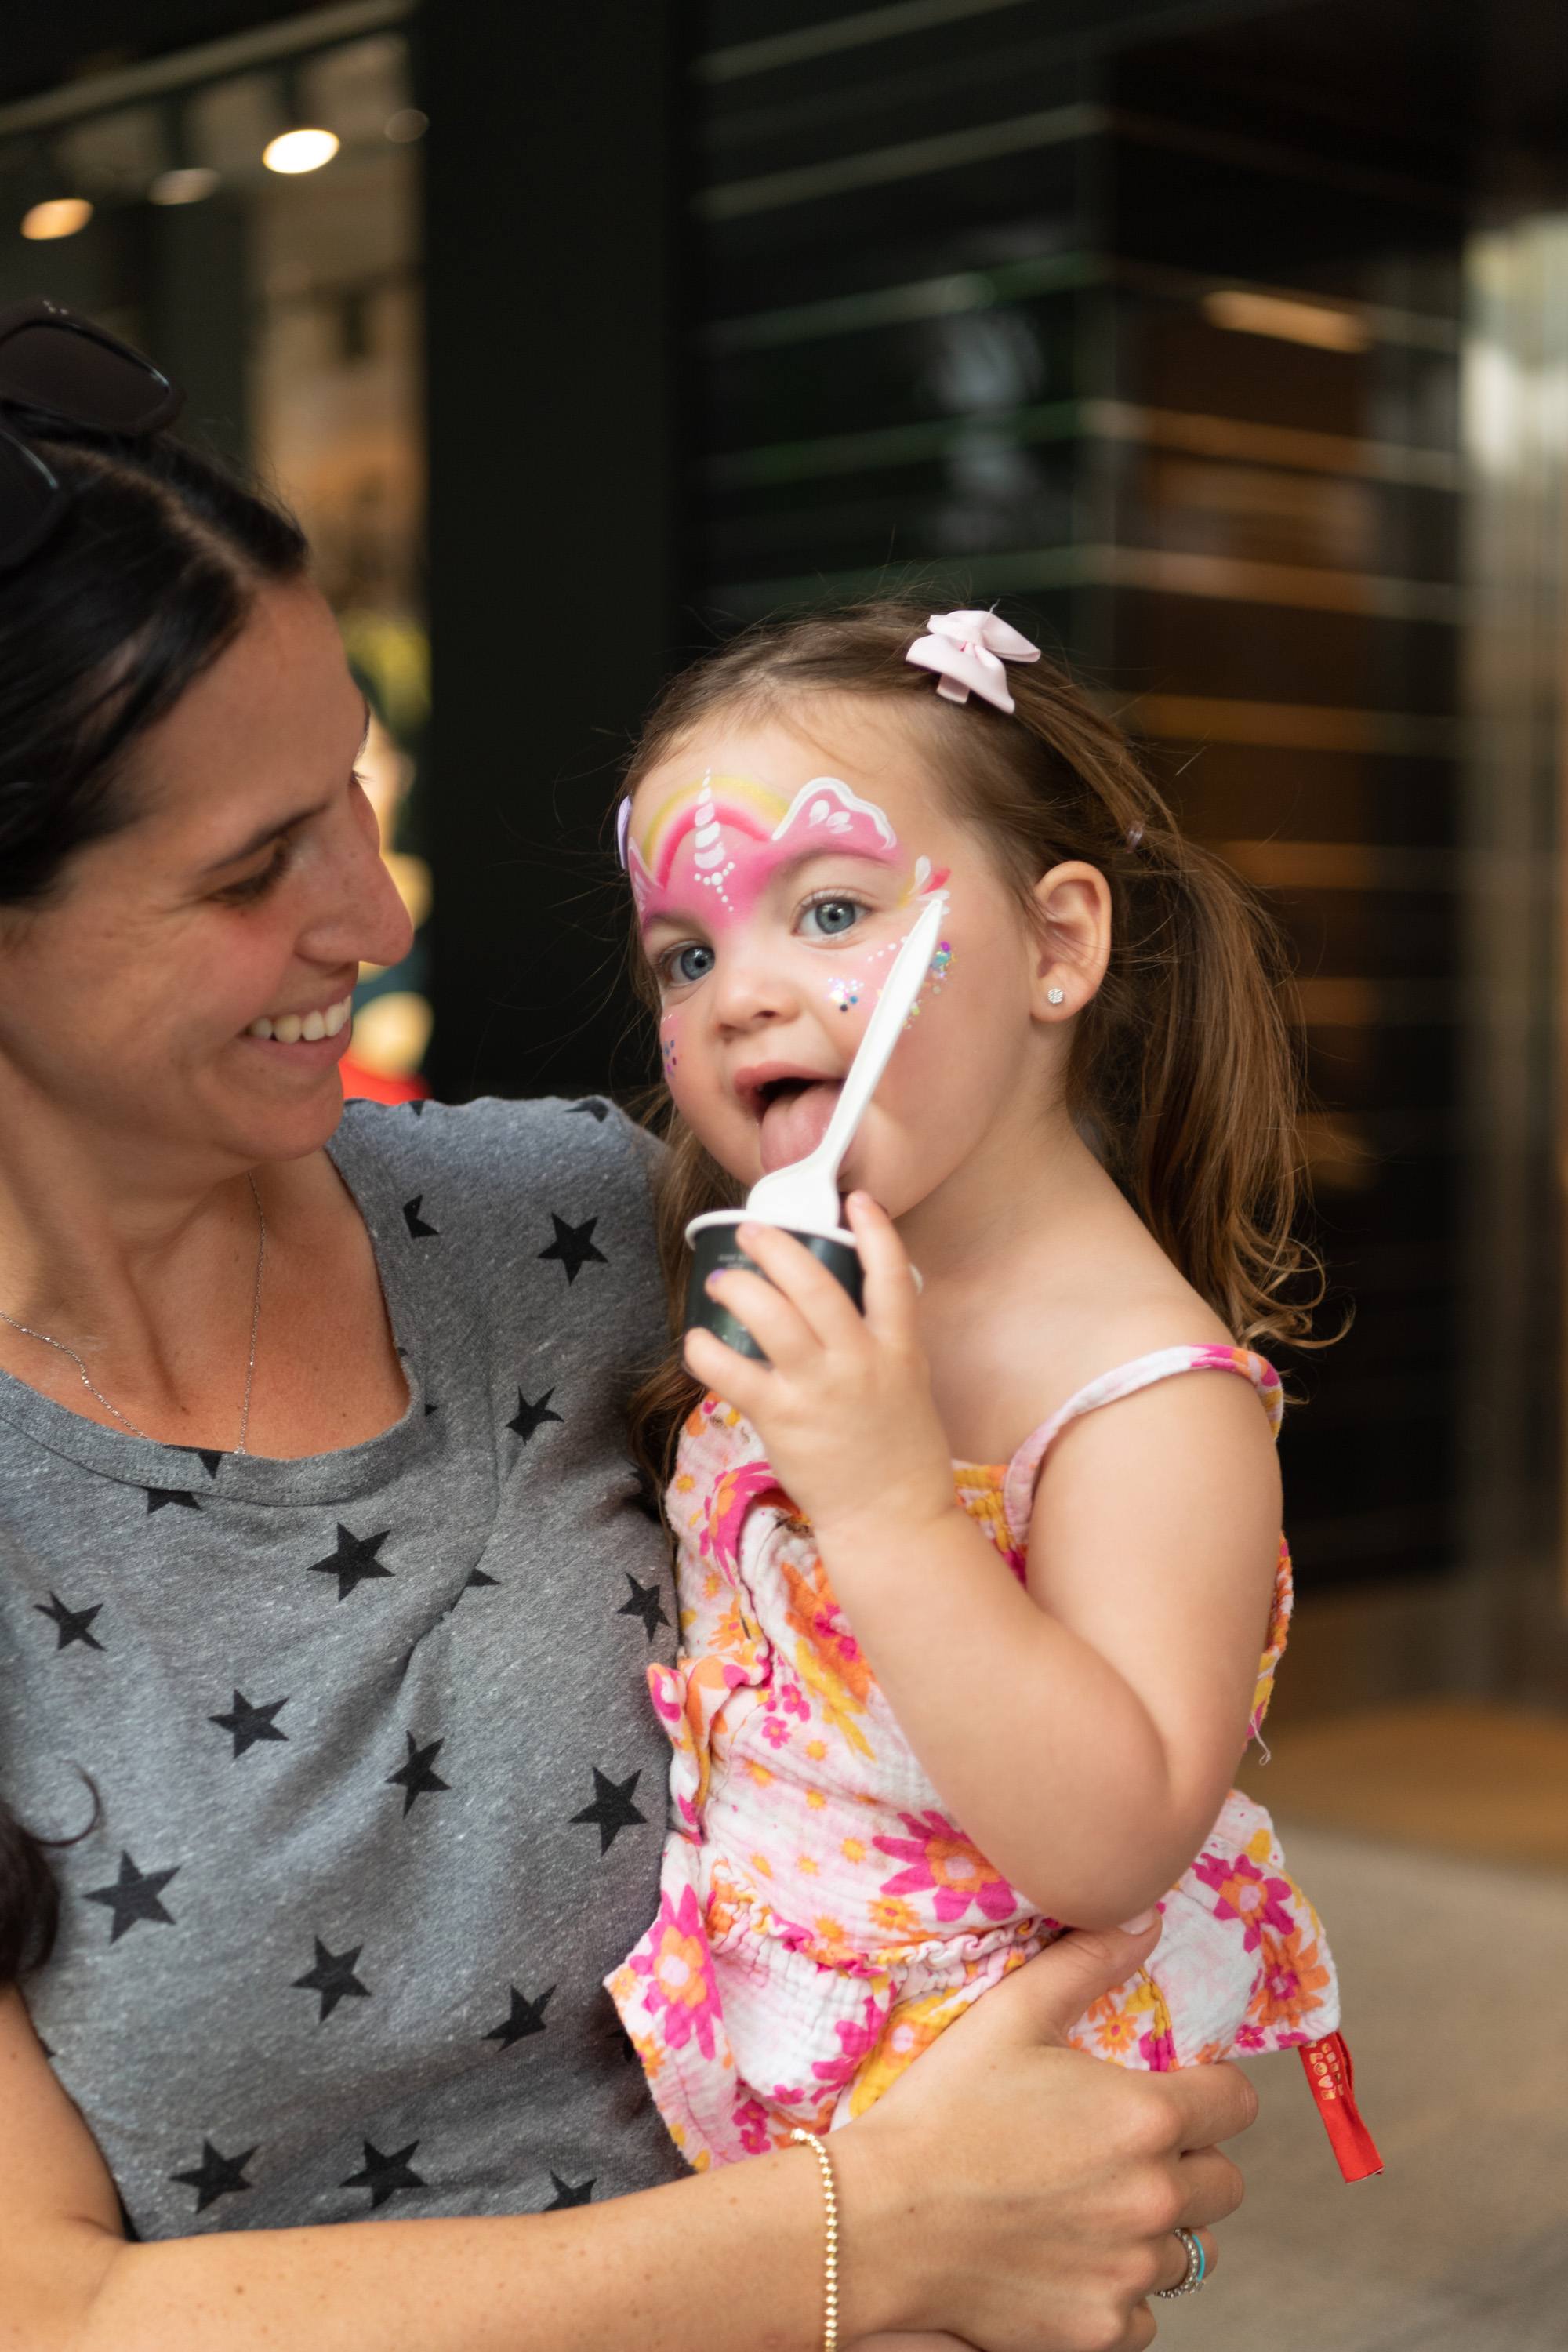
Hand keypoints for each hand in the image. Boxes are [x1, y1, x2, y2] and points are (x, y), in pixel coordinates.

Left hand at [684, 1193, 954, 1547]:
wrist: (893, 1519)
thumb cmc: (901, 1454)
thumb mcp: (909, 1385)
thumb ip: (882, 1343)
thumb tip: (847, 1308)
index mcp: (899, 1348)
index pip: (892, 1274)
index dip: (874, 1230)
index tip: (855, 1199)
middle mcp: (860, 1360)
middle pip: (815, 1282)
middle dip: (777, 1246)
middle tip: (752, 1231)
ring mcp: (820, 1389)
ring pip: (771, 1316)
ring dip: (740, 1287)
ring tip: (723, 1279)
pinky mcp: (783, 1419)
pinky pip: (733, 1372)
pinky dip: (707, 1351)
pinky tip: (697, 1341)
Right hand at [833, 1919, 1252, 2350]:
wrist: (880, 2221)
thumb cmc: (941, 2110)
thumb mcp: (1010, 2016)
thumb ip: (1088, 1962)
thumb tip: (1149, 1919)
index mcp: (1143, 2118)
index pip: (1237, 2105)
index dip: (1211, 2092)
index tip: (1177, 2092)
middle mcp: (1152, 2200)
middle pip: (1226, 2185)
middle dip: (1191, 2162)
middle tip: (1128, 2152)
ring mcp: (1129, 2272)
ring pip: (1188, 2252)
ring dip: (1156, 2230)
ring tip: (1091, 2206)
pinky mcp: (1099, 2329)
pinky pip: (1145, 2314)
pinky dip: (1119, 2290)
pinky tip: (1069, 2258)